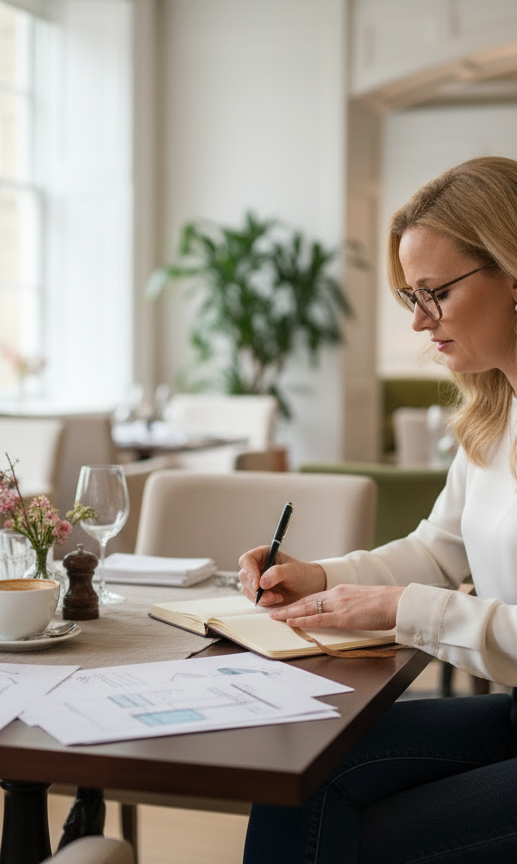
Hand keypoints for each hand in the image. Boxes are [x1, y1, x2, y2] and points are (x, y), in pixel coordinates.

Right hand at [238, 546, 326, 606]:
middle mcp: (258, 567)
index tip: (257, 584)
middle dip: (255, 588)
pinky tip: (277, 599)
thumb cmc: (302, 574)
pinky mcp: (260, 593)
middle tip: (268, 594)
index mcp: (263, 555)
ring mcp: (258, 581)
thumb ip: (277, 573)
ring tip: (277, 597)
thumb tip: (262, 582)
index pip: (247, 560)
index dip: (249, 571)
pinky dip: (264, 602)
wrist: (310, 588)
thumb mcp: (292, 571)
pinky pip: (254, 599)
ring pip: (247, 589)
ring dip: (261, 597)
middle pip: (244, 576)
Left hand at [268, 583, 404, 630]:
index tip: (287, 607)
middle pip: (306, 601)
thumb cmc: (385, 604)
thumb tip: (343, 613)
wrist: (397, 602)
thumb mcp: (362, 601)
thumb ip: (349, 605)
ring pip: (308, 608)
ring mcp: (339, 604)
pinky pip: (319, 618)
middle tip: (273, 612)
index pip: (314, 597)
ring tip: (275, 617)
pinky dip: (303, 620)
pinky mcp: (344, 616)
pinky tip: (292, 622)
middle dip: (288, 607)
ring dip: (289, 613)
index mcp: (341, 591)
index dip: (298, 603)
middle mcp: (337, 594)